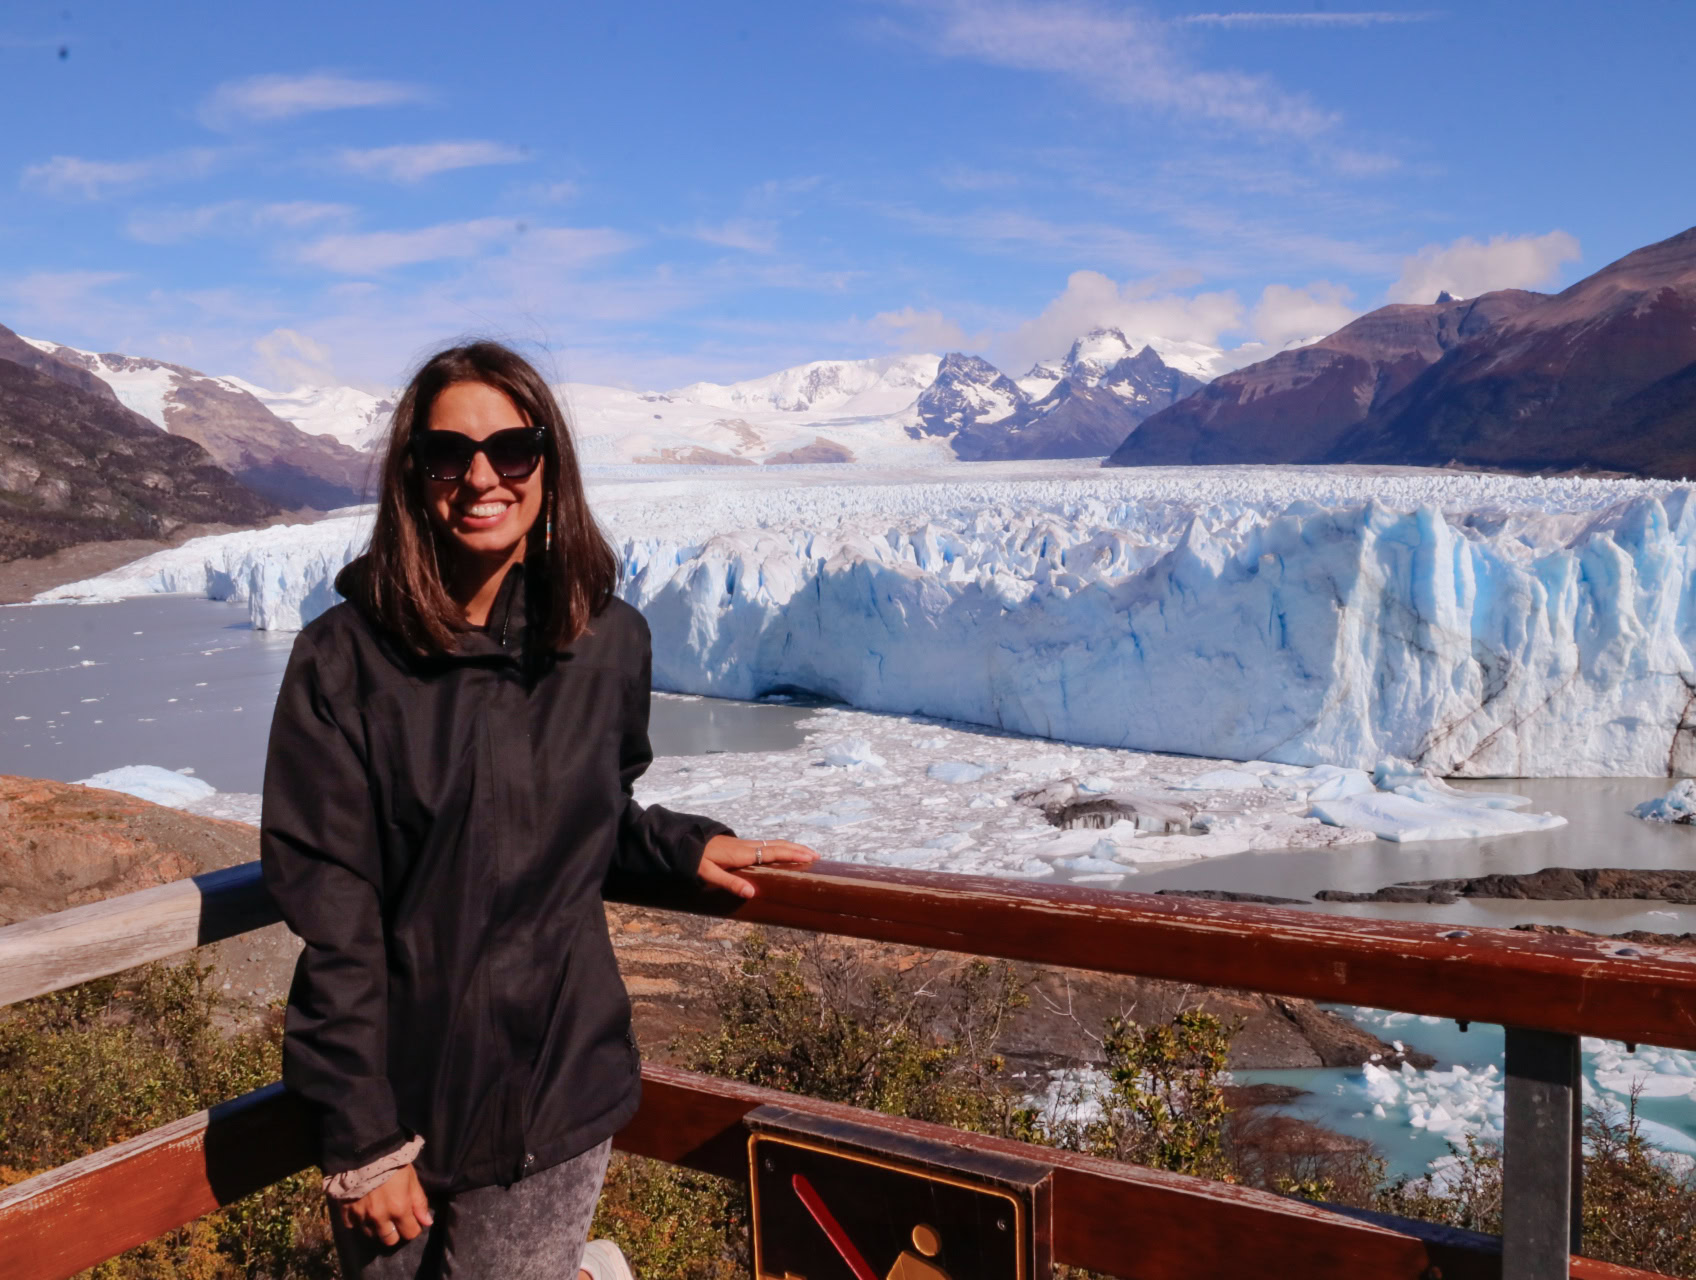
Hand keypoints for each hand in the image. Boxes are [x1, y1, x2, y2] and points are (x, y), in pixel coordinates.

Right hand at [334, 1162, 432, 1247]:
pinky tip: (362, 1209)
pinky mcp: (346, 1212)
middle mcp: (380, 1218)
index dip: (413, 1228)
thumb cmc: (392, 1162)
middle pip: (389, 1240)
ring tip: (378, 1213)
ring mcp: (362, 1216)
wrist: (363, 1152)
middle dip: (394, 1232)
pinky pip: (352, 1225)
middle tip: (394, 1219)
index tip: (411, 1220)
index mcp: (399, 1209)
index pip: (410, 1233)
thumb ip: (419, 1202)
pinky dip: (358, 1220)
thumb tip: (427, 1222)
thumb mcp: (411, 1178)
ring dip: (376, 1227)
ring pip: (371, 1234)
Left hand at [698, 835, 817, 898]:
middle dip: (798, 850)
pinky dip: (780, 848)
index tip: (810, 857)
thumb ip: (730, 883)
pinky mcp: (741, 846)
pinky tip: (782, 854)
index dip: (793, 854)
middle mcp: (747, 846)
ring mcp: (745, 845)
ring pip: (773, 843)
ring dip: (791, 848)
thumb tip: (752, 893)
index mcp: (743, 853)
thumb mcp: (709, 874)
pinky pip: (766, 845)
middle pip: (778, 845)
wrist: (684, 841)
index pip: (773, 852)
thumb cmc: (695, 858)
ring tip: (805, 854)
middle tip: (817, 856)